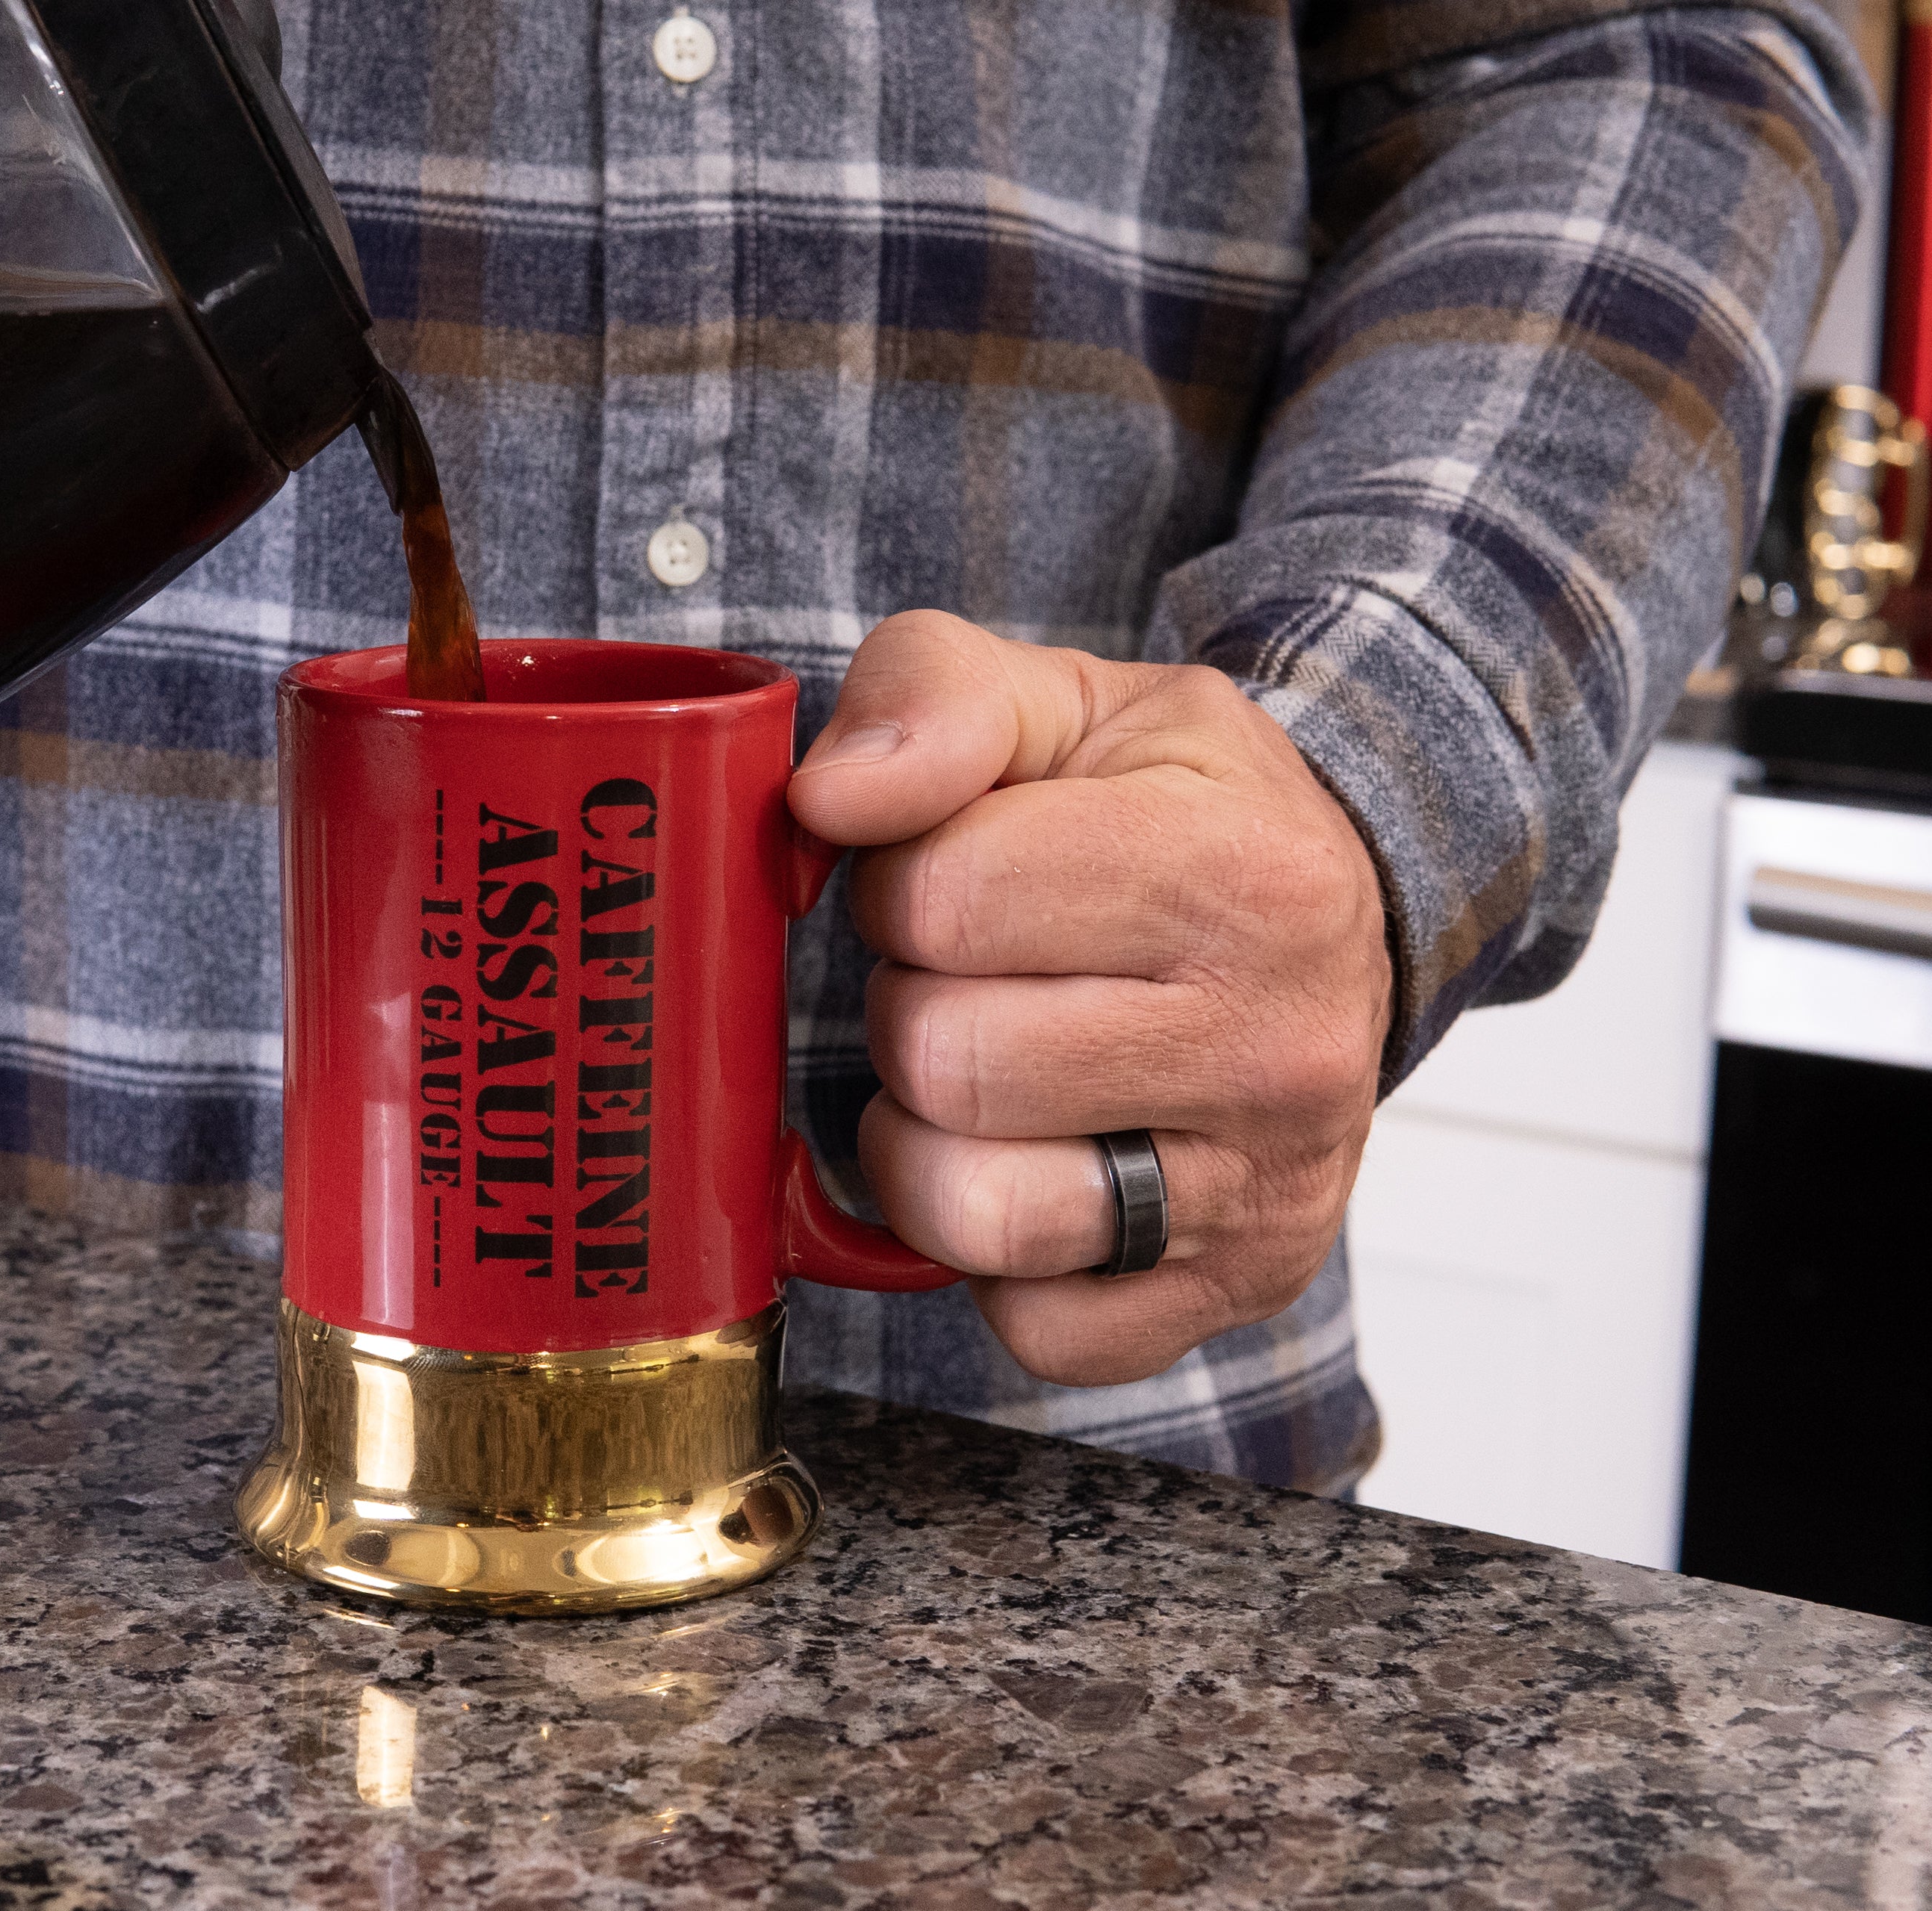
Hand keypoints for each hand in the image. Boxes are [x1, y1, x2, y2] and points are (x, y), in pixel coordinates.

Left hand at [787, 611, 1392, 1387]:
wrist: (1336, 921)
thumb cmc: (1172, 810)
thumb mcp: (1066, 701)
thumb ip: (927, 697)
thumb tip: (827, 798)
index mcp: (1242, 872)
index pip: (945, 898)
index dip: (899, 886)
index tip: (948, 879)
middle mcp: (1277, 1045)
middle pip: (944, 1058)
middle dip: (910, 1010)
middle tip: (967, 983)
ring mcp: (1262, 1189)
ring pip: (975, 1210)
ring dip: (925, 1144)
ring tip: (979, 1080)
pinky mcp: (1235, 1295)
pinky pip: (1031, 1329)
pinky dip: (994, 1264)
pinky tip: (1033, 1166)